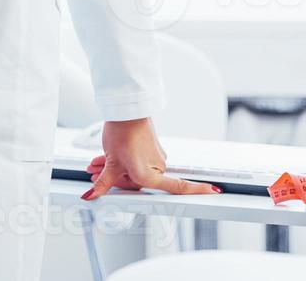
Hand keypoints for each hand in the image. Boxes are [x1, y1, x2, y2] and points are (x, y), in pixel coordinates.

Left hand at [81, 117, 220, 199]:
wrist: (125, 110)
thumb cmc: (123, 132)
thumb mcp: (111, 161)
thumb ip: (102, 183)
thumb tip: (91, 195)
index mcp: (149, 174)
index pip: (178, 187)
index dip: (197, 190)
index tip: (214, 191)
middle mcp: (156, 166)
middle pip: (139, 184)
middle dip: (118, 178)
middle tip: (98, 172)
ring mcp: (155, 157)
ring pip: (134, 172)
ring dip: (116, 169)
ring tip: (98, 162)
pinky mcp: (151, 148)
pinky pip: (136, 162)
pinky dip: (121, 161)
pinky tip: (105, 157)